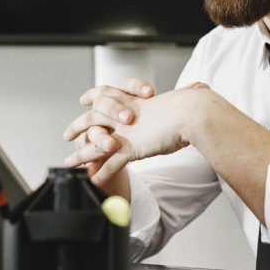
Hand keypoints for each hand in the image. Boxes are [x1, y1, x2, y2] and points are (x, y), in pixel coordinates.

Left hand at [63, 78, 208, 185]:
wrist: (192, 113)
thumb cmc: (194, 106)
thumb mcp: (188, 97)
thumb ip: (190, 95)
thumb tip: (202, 89)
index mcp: (136, 101)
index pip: (108, 93)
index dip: (94, 96)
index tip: (85, 99)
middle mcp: (126, 114)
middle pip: (92, 118)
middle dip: (78, 126)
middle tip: (67, 134)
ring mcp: (126, 132)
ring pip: (95, 144)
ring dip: (80, 154)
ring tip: (68, 163)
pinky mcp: (131, 149)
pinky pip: (110, 164)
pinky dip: (101, 173)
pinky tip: (94, 181)